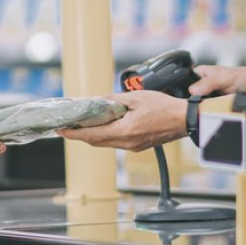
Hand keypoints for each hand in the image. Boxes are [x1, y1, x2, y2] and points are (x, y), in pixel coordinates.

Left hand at [58, 90, 185, 151]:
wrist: (185, 119)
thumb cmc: (165, 107)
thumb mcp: (136, 98)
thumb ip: (113, 100)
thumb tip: (96, 101)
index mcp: (125, 131)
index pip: (91, 135)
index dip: (73, 134)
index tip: (61, 130)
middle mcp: (126, 143)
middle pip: (96, 142)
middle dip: (79, 135)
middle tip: (67, 127)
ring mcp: (132, 146)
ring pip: (105, 143)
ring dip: (92, 135)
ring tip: (81, 126)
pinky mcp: (138, 146)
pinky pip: (116, 142)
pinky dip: (105, 135)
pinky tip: (103, 126)